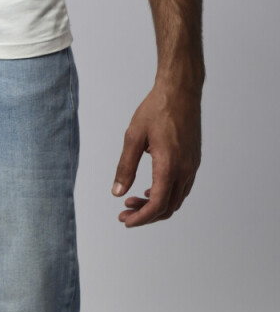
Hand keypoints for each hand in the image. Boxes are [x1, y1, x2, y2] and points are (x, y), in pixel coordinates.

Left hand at [111, 81, 201, 226]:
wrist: (180, 91)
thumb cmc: (156, 109)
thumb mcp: (133, 136)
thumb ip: (125, 166)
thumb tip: (117, 192)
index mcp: (169, 165)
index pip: (157, 205)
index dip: (141, 218)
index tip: (126, 221)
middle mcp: (185, 170)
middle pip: (168, 207)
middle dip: (146, 215)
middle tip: (125, 212)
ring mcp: (192, 166)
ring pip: (176, 200)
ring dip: (156, 206)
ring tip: (134, 200)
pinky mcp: (193, 161)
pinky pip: (182, 188)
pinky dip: (167, 195)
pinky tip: (151, 188)